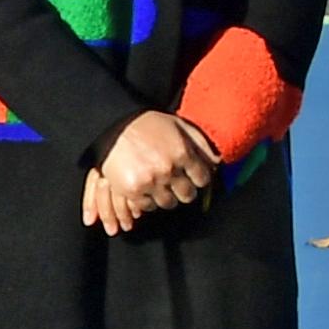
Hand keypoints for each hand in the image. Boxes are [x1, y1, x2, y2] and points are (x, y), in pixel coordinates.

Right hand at [87, 110, 218, 236]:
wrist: (111, 125)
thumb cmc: (146, 123)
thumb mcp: (178, 125)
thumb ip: (200, 143)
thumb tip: (217, 162)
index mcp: (182, 152)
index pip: (202, 179)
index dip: (198, 178)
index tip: (192, 177)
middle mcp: (168, 169)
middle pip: (187, 195)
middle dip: (184, 190)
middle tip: (177, 184)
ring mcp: (150, 181)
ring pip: (168, 203)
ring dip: (166, 197)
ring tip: (160, 186)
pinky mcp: (132, 190)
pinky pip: (148, 206)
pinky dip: (148, 201)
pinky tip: (146, 189)